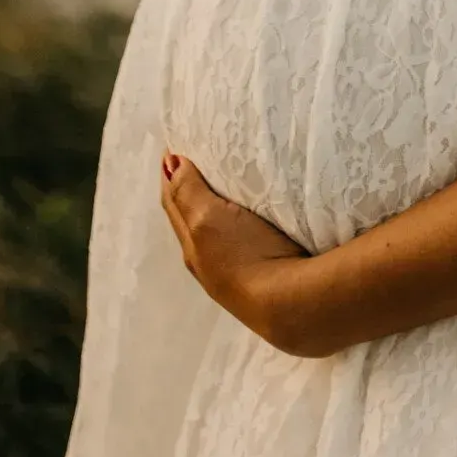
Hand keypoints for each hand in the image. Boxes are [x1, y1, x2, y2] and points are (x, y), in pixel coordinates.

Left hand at [159, 153, 311, 347]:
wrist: (286, 306)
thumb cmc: (245, 256)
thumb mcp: (208, 218)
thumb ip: (188, 191)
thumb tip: (169, 164)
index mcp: (191, 245)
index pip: (174, 203)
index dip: (171, 176)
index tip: (173, 150)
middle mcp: (204, 263)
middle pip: (188, 221)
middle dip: (185, 193)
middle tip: (190, 164)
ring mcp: (230, 276)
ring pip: (210, 237)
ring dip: (207, 213)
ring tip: (216, 193)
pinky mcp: (258, 282)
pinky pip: (234, 247)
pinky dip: (230, 229)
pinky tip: (244, 229)